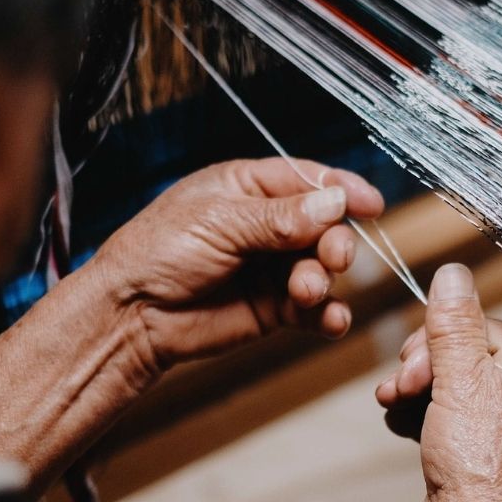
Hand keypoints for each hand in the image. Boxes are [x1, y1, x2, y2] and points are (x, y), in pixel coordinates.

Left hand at [91, 157, 383, 374]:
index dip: (342, 189)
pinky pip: (316, 309)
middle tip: (331, 257)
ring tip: (307, 291)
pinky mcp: (275, 308)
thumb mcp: (219, 222)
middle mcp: (266, 225)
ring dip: (323, 279)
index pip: (309, 180)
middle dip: (334, 242)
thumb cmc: (156, 253)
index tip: (371, 204)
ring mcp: (272, 267)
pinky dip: (328, 315)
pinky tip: (331, 321)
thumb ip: (279, 218)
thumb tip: (334, 203)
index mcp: (248, 188)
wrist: (131, 316)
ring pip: (322, 268)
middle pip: (324, 226)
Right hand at [375, 264, 501, 501]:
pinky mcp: (481, 450)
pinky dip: (421, 416)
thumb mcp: (460, 379)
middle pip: (461, 354)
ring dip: (415, 390)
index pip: (479, 327)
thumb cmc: (478, 463)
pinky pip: (446, 415)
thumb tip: (453, 273)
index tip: (409, 363)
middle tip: (400, 388)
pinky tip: (404, 427)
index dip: (436, 340)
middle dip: (422, 366)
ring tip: (394, 406)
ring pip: (448, 384)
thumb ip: (453, 324)